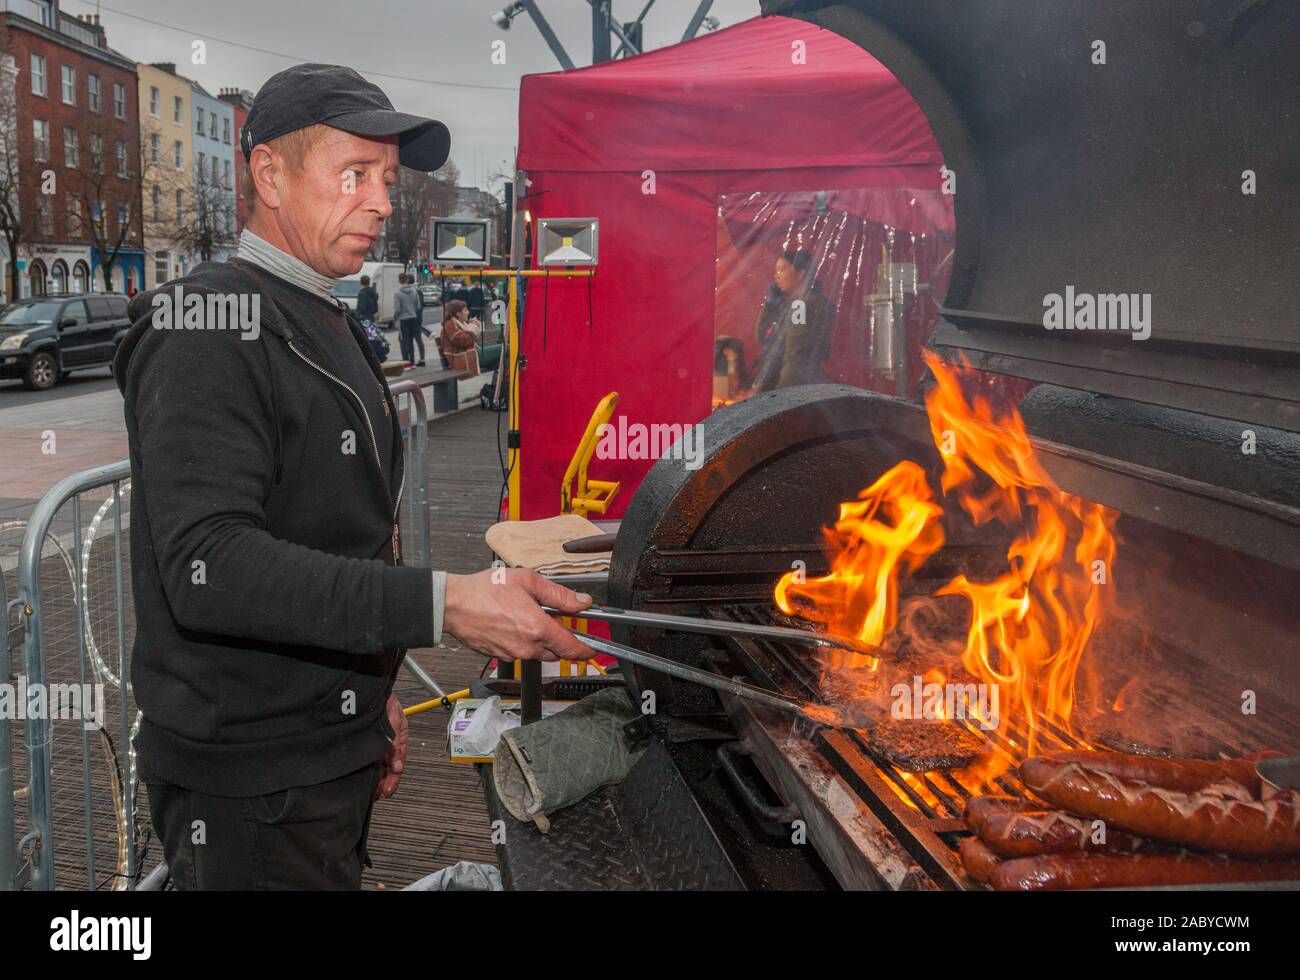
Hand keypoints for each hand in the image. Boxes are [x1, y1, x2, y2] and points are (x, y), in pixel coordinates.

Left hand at [375, 693, 407, 799]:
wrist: (368, 690)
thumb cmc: (385, 701)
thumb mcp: (395, 721)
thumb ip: (396, 743)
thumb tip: (398, 765)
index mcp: (398, 739)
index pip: (398, 763)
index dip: (394, 777)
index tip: (388, 789)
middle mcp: (387, 743)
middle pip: (389, 767)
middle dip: (386, 782)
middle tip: (381, 794)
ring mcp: (376, 743)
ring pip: (379, 766)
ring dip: (377, 778)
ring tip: (373, 791)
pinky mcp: (365, 742)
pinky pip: (369, 759)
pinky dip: (369, 770)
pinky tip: (365, 778)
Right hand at [444, 568, 592, 661]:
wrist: (453, 605)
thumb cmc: (484, 590)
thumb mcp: (527, 581)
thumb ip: (558, 594)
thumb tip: (581, 602)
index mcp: (537, 628)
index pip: (572, 648)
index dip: (586, 649)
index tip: (593, 647)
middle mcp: (527, 646)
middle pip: (557, 652)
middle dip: (561, 638)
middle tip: (554, 619)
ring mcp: (513, 654)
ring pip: (539, 653)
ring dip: (542, 640)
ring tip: (529, 616)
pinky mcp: (501, 656)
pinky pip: (522, 652)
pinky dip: (525, 641)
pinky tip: (515, 623)